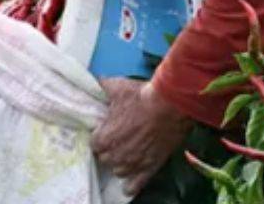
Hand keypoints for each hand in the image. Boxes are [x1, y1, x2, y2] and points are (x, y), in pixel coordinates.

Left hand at [92, 78, 192, 195]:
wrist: (170, 106)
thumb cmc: (142, 97)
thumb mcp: (118, 87)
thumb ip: (102, 85)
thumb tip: (95, 79)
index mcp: (104, 138)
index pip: (94, 144)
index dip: (100, 136)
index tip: (106, 130)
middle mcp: (116, 155)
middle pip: (105, 158)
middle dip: (109, 148)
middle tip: (118, 138)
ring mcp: (133, 164)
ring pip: (118, 170)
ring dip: (120, 162)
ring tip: (127, 152)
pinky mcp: (149, 168)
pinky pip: (135, 185)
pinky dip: (131, 185)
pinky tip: (130, 181)